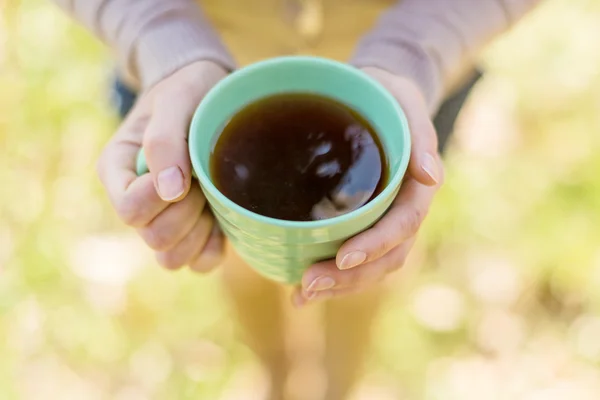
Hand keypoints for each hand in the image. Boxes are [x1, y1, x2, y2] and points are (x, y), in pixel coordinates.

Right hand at [97, 61, 227, 271]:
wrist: (210, 97)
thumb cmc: (188, 92)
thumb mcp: (176, 100)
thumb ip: (164, 141)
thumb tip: (169, 192)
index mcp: (118, 170)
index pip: (130, 209)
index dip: (161, 197)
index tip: (187, 168)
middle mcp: (135, 201)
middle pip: (154, 238)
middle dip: (187, 213)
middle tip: (204, 180)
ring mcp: (163, 220)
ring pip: (173, 259)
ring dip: (200, 232)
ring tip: (212, 198)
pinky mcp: (192, 232)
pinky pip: (199, 263)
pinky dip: (214, 247)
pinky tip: (222, 219)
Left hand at [293, 67, 443, 306]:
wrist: (378, 99)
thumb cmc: (389, 98)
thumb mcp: (405, 102)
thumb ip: (420, 135)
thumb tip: (433, 177)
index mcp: (416, 189)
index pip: (402, 226)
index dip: (375, 245)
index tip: (343, 257)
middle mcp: (402, 212)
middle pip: (385, 257)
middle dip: (349, 278)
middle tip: (308, 285)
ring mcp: (383, 222)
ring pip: (370, 266)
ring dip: (338, 285)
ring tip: (301, 294)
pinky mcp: (363, 224)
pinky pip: (352, 256)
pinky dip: (330, 274)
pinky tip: (299, 284)